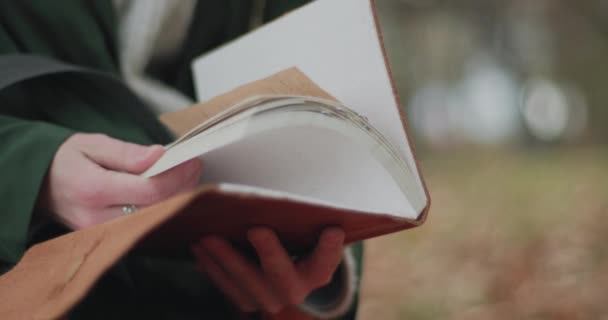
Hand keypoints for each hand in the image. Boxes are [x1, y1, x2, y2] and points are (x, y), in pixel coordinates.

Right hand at [39, 133, 201, 228]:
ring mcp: (103, 233)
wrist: (38, 186)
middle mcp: (99, 217)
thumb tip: (159, 155)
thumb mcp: (92, 145)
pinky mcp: (109, 238)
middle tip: (195, 167)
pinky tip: (173, 192)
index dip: (177, 176)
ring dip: (176, 199)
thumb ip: (127, 153)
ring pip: (154, 219)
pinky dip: (163, 208)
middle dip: (182, 187)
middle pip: (157, 208)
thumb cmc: (65, 161)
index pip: (149, 190)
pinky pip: (145, 225)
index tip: (193, 161)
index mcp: (94, 190)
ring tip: (187, 177)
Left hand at [192, 227, 344, 314]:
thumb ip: (307, 218)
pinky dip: (211, 265)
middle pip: (282, 275)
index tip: (333, 230)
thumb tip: (311, 195)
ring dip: (226, 258)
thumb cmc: (295, 237)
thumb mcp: (305, 229)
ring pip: (246, 282)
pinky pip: (225, 286)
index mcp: (316, 273)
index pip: (326, 263)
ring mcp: (267, 299)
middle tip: (256, 228)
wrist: (279, 269)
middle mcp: (294, 291)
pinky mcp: (244, 300)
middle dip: (269, 252)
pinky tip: (198, 245)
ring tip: (208, 236)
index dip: (329, 249)